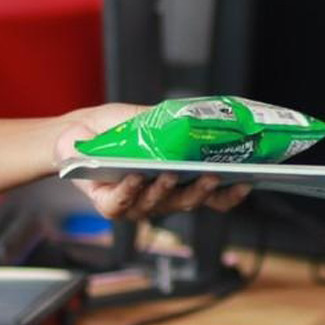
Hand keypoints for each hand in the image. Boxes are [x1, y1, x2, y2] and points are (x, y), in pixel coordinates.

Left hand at [50, 106, 254, 220]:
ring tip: (170, 173)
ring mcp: (138, 205)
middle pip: (190, 202)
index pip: (212, 196)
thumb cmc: (116, 130)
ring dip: (166, 190)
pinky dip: (131, 189)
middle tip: (212, 176)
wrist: (77, 135)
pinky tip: (134, 177)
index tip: (247, 182)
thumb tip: (203, 118)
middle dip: (203, 191)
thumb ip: (174, 124)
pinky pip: (124, 203)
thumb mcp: (149, 121)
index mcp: (179, 181)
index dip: (230, 194)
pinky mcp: (111, 206)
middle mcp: (162, 197)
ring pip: (159, 204)